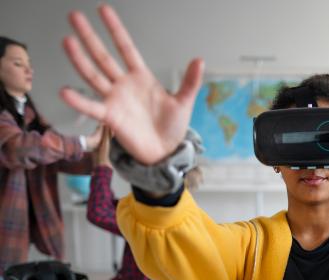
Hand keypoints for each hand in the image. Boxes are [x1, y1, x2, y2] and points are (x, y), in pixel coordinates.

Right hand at [60, 5, 203, 164]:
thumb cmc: (172, 128)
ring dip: (79, 59)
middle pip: (103, 56)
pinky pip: (92, 107)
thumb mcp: (184, 102)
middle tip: (74, 16)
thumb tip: (200, 60)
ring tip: (67, 41)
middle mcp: (124, 85)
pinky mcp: (111, 118)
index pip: (125, 48)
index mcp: (141, 78)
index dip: (115, 30)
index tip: (103, 10)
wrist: (166, 152)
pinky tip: (65, 91)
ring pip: (93, 76)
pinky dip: (79, 101)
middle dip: (89, 37)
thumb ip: (190, 81)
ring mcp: (115, 100)